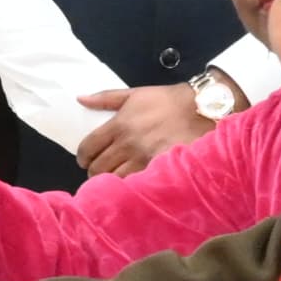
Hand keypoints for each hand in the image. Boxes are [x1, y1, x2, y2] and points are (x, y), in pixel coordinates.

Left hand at [76, 82, 212, 177]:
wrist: (200, 110)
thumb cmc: (167, 101)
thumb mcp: (135, 94)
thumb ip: (105, 98)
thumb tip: (80, 99)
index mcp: (119, 125)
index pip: (88, 147)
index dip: (83, 157)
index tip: (85, 159)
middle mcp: (127, 144)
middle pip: (98, 167)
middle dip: (94, 170)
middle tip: (98, 170)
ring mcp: (143, 159)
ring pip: (114, 179)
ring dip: (109, 181)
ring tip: (112, 179)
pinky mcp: (158, 170)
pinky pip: (135, 184)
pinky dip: (129, 186)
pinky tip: (129, 185)